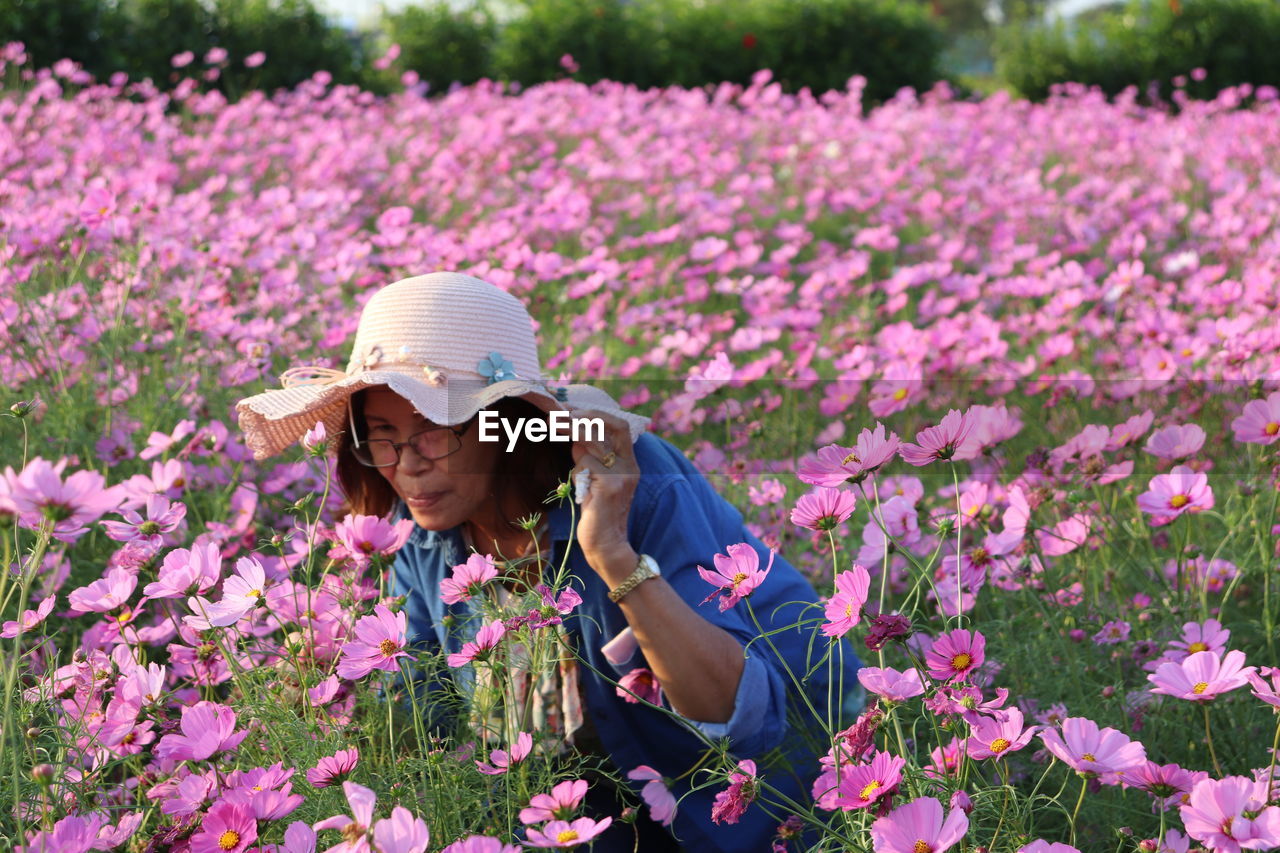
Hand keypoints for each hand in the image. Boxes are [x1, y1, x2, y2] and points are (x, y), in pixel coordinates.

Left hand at [568, 409, 638, 582]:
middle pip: (611, 425)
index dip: (596, 412)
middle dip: (582, 417)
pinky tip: (581, 490)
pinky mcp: (610, 486)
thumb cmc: (597, 513)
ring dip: (574, 447)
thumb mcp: (594, 480)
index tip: (570, 409)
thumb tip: (575, 438)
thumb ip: (589, 458)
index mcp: (629, 462)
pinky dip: (576, 472)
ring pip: (592, 444)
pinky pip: (586, 464)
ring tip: (571, 463)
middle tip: (556, 416)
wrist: (606, 545)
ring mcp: (622, 475)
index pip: (620, 424)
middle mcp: (630, 466)